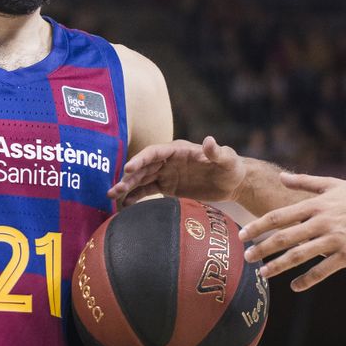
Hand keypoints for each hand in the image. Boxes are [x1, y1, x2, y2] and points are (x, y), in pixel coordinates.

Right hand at [108, 136, 245, 206]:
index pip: (154, 152)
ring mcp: (166, 174)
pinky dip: (136, 197)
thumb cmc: (231, 167)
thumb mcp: (227, 159)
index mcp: (178, 150)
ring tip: (112, 196)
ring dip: (127, 186)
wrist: (233, 182)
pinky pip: (148, 191)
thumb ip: (217, 152)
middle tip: (114, 189)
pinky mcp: (168, 187)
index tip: (127, 168)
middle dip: (128, 177)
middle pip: (143, 167)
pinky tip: (124, 205)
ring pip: (142, 179)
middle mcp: (168, 161)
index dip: (140, 159)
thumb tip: (209, 140)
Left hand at [241, 173, 345, 290]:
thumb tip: (281, 177)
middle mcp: (322, 221)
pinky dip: (307, 280)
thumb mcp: (332, 184)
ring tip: (263, 274)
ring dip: (278, 265)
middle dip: (262, 248)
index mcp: (316, 204)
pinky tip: (294, 287)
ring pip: (300, 255)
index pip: (279, 216)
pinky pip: (323, 271)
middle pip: (284, 237)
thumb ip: (304, 182)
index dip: (258, 226)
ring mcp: (335, 239)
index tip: (242, 234)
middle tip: (246, 257)